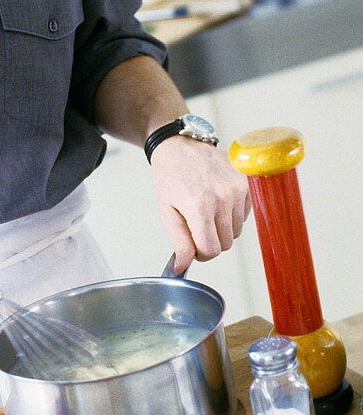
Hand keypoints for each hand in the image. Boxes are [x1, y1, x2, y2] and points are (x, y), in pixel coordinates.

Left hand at [150, 137, 251, 272]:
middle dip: (211, 239)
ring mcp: (237, 189)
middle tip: (197, 223)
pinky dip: (233, 213)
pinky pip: (245, 215)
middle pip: (226, 243)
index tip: (194, 245)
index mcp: (200, 207)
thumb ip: (179, 241)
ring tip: (207, 207)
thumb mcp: (167, 211)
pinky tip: (218, 198)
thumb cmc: (171, 177)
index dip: (201, 253)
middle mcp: (223, 198)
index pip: (212, 250)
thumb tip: (182, 267)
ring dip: (222, 227)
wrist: (180, 147)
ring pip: (236, 231)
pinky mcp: (247, 183)